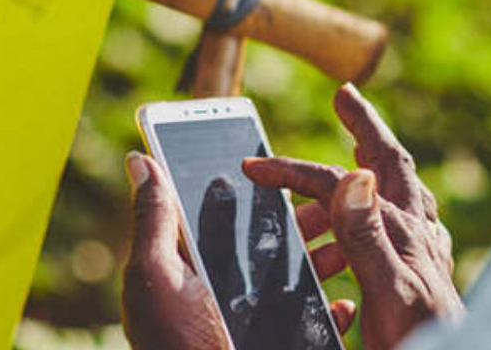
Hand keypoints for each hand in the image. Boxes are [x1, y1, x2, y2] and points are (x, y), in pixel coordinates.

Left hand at [121, 152, 357, 349]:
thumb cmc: (175, 345)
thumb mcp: (157, 277)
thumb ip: (154, 218)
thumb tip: (141, 158)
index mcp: (200, 267)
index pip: (232, 214)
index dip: (260, 187)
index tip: (286, 165)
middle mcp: (232, 290)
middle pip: (278, 241)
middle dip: (308, 218)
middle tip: (333, 202)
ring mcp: (262, 320)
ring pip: (305, 276)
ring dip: (332, 256)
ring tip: (349, 244)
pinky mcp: (288, 343)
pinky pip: (321, 322)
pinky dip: (337, 310)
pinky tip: (344, 303)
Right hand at [243, 84, 464, 349]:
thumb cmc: (420, 340)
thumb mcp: (388, 289)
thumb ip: (368, 234)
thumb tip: (355, 173)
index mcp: (402, 231)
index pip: (341, 183)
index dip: (295, 172)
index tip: (255, 168)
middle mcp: (417, 235)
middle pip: (389, 164)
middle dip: (365, 126)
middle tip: (346, 98)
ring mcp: (424, 255)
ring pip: (396, 197)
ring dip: (368, 174)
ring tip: (345, 169)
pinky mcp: (424, 279)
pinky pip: (403, 231)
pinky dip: (384, 215)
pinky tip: (380, 224)